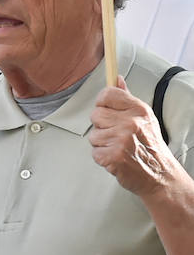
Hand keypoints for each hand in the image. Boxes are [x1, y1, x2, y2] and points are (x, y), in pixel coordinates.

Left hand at [90, 76, 179, 198]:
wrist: (161, 175)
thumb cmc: (150, 146)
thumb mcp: (143, 117)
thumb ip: (126, 98)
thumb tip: (116, 79)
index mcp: (138, 110)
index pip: (106, 94)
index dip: (103, 103)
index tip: (109, 111)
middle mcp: (130, 123)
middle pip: (95, 114)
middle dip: (102, 126)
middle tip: (118, 135)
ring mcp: (122, 140)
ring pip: (93, 135)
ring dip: (102, 144)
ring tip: (119, 147)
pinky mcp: (114, 156)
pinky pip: (94, 152)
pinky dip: (102, 158)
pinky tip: (116, 157)